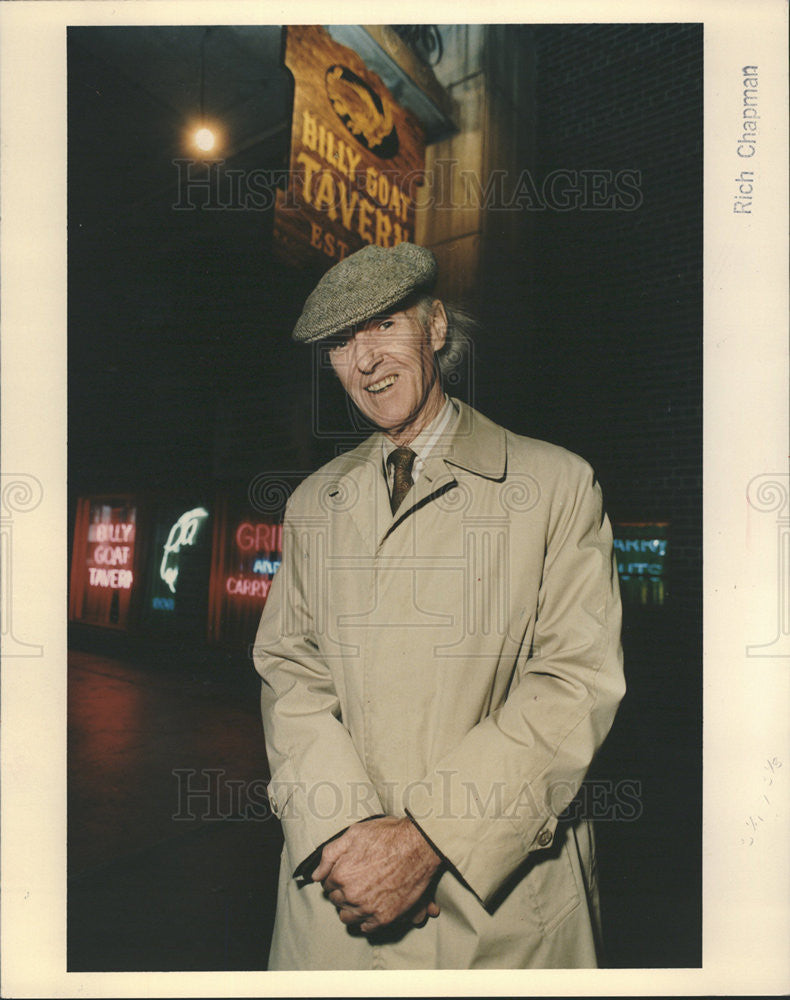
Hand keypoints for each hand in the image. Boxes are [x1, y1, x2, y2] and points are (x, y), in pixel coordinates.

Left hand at [312, 816, 441, 933]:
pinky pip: (366, 928)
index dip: (336, 877)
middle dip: (342, 892)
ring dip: (351, 908)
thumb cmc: (387, 836)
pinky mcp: (385, 917)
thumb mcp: (354, 834)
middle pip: (336, 901)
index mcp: (341, 875)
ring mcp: (368, 908)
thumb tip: (316, 875)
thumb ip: (330, 854)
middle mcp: (352, 895)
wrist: (419, 845)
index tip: (346, 873)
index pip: (327, 885)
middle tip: (357, 881)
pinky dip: (365, 920)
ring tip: (362, 895)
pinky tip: (370, 908)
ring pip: (347, 917)